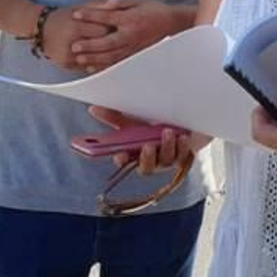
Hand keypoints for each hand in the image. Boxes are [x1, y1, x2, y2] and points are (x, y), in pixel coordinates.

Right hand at [38, 1, 118, 70]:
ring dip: (105, 53)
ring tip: (112, 47)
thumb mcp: (81, 6)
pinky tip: (103, 57)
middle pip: (100, 45)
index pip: (103, 30)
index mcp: (76, 26)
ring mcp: (69, 56)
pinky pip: (87, 66)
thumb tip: (117, 2)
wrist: (41, 30)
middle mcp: (71, 43)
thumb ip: (100, 4)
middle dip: (110, 41)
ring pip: (95, 59)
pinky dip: (96, 62)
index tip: (118, 26)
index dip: (112, 27)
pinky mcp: (67, 65)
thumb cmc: (64, 16)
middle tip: (118, 37)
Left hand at [70, 0, 191, 70]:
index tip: (75, 15)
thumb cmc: (153, 10)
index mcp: (130, 19)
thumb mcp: (136, 0)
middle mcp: (131, 35)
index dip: (90, 15)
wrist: (173, 24)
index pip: (106, 17)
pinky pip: (118, 64)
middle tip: (74, 46)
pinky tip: (92, 68)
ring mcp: (134, 48)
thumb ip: (117, 2)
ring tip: (79, 59)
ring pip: (111, 56)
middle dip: (90, 44)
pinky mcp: (135, 56)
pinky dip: (104, 67)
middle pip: (107, 42)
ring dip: (95, 58)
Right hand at [89, 106, 207, 173]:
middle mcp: (150, 160)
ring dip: (166, 147)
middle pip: (146, 168)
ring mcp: (167, 160)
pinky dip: (182, 146)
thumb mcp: (133, 119)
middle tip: (148, 146)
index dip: (121, 160)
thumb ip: (114, 117)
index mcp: (134, 153)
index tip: (120, 155)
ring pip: (165, 161)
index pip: (124, 161)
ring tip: (168, 132)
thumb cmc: (153, 123)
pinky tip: (183, 137)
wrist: (182, 121)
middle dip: (147, 158)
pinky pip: (183, 155)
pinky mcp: (183, 156)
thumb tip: (93, 108)